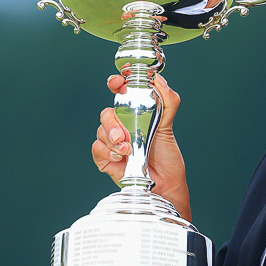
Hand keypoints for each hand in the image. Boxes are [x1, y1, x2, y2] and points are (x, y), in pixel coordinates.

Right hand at [93, 72, 190, 220]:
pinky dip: (107, 151)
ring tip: (127, 150)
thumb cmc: (167, 158)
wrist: (165, 185)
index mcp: (135, 114)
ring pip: (100, 129)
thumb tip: (160, 80)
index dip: (115, 84)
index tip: (116, 82)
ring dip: (113, 139)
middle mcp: (122, 126)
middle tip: (123, 135)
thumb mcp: (169, 125)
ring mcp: (113, 142)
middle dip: (113, 122)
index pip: (120, 94)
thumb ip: (168, 101)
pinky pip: (96, 147)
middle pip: (107, 113)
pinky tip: (121, 158)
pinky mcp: (105, 158)